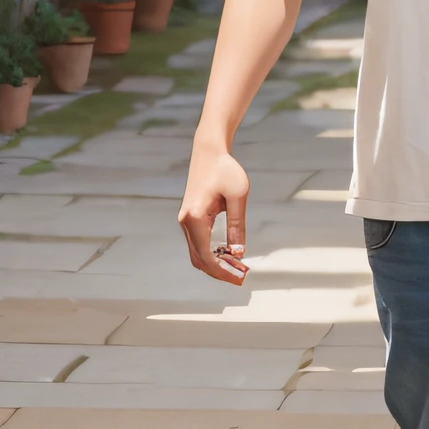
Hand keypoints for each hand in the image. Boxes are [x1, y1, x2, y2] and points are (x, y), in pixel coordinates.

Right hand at [180, 136, 249, 283]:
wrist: (209, 151)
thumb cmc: (225, 170)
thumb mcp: (238, 196)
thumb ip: (237, 225)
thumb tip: (238, 253)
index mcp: (195, 217)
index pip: (206, 255)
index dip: (223, 271)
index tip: (241, 277)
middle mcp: (186, 221)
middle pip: (199, 259)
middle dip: (220, 272)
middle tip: (242, 276)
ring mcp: (185, 220)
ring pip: (197, 254)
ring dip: (216, 264)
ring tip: (239, 267)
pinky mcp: (190, 218)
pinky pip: (198, 244)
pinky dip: (212, 254)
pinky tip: (229, 254)